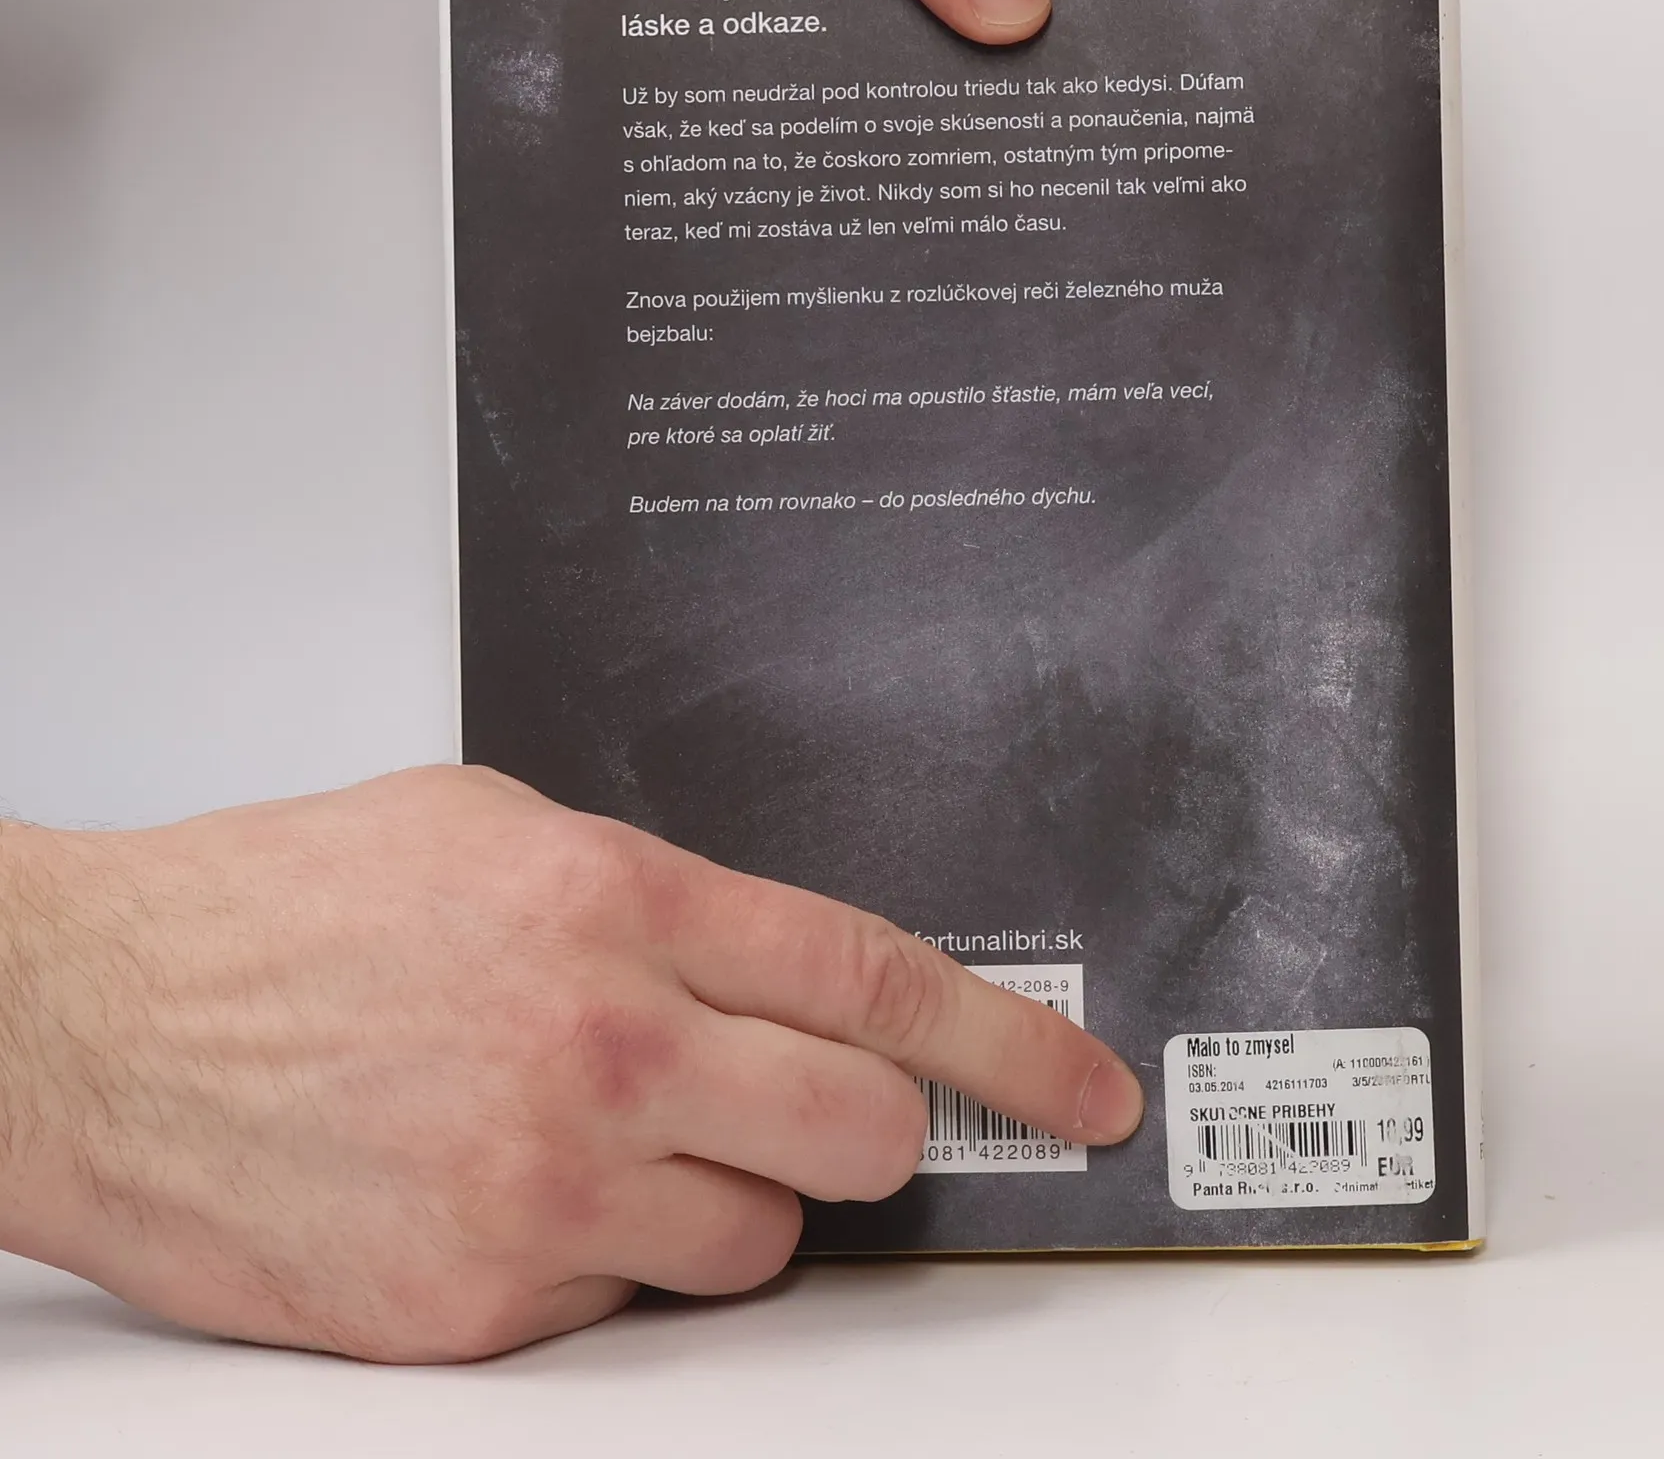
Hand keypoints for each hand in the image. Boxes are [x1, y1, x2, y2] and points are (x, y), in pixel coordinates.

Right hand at [0, 766, 1142, 1360]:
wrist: (98, 1022)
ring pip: (756, 1244)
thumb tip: (777, 974)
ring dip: (722, 1200)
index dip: (1009, 1043)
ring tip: (606, 1137)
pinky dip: (601, 1262)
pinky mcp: (477, 1313)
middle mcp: (600, 1050)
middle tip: (812, 1109)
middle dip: (866, 1133)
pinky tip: (504, 1189)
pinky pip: (625, 1310)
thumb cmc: (287, 908)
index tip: (1083, 1087)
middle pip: (858, 1137)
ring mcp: (540, 1194)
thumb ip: (658, 901)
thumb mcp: (499, 831)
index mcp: (617, 902)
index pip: (873, 978)